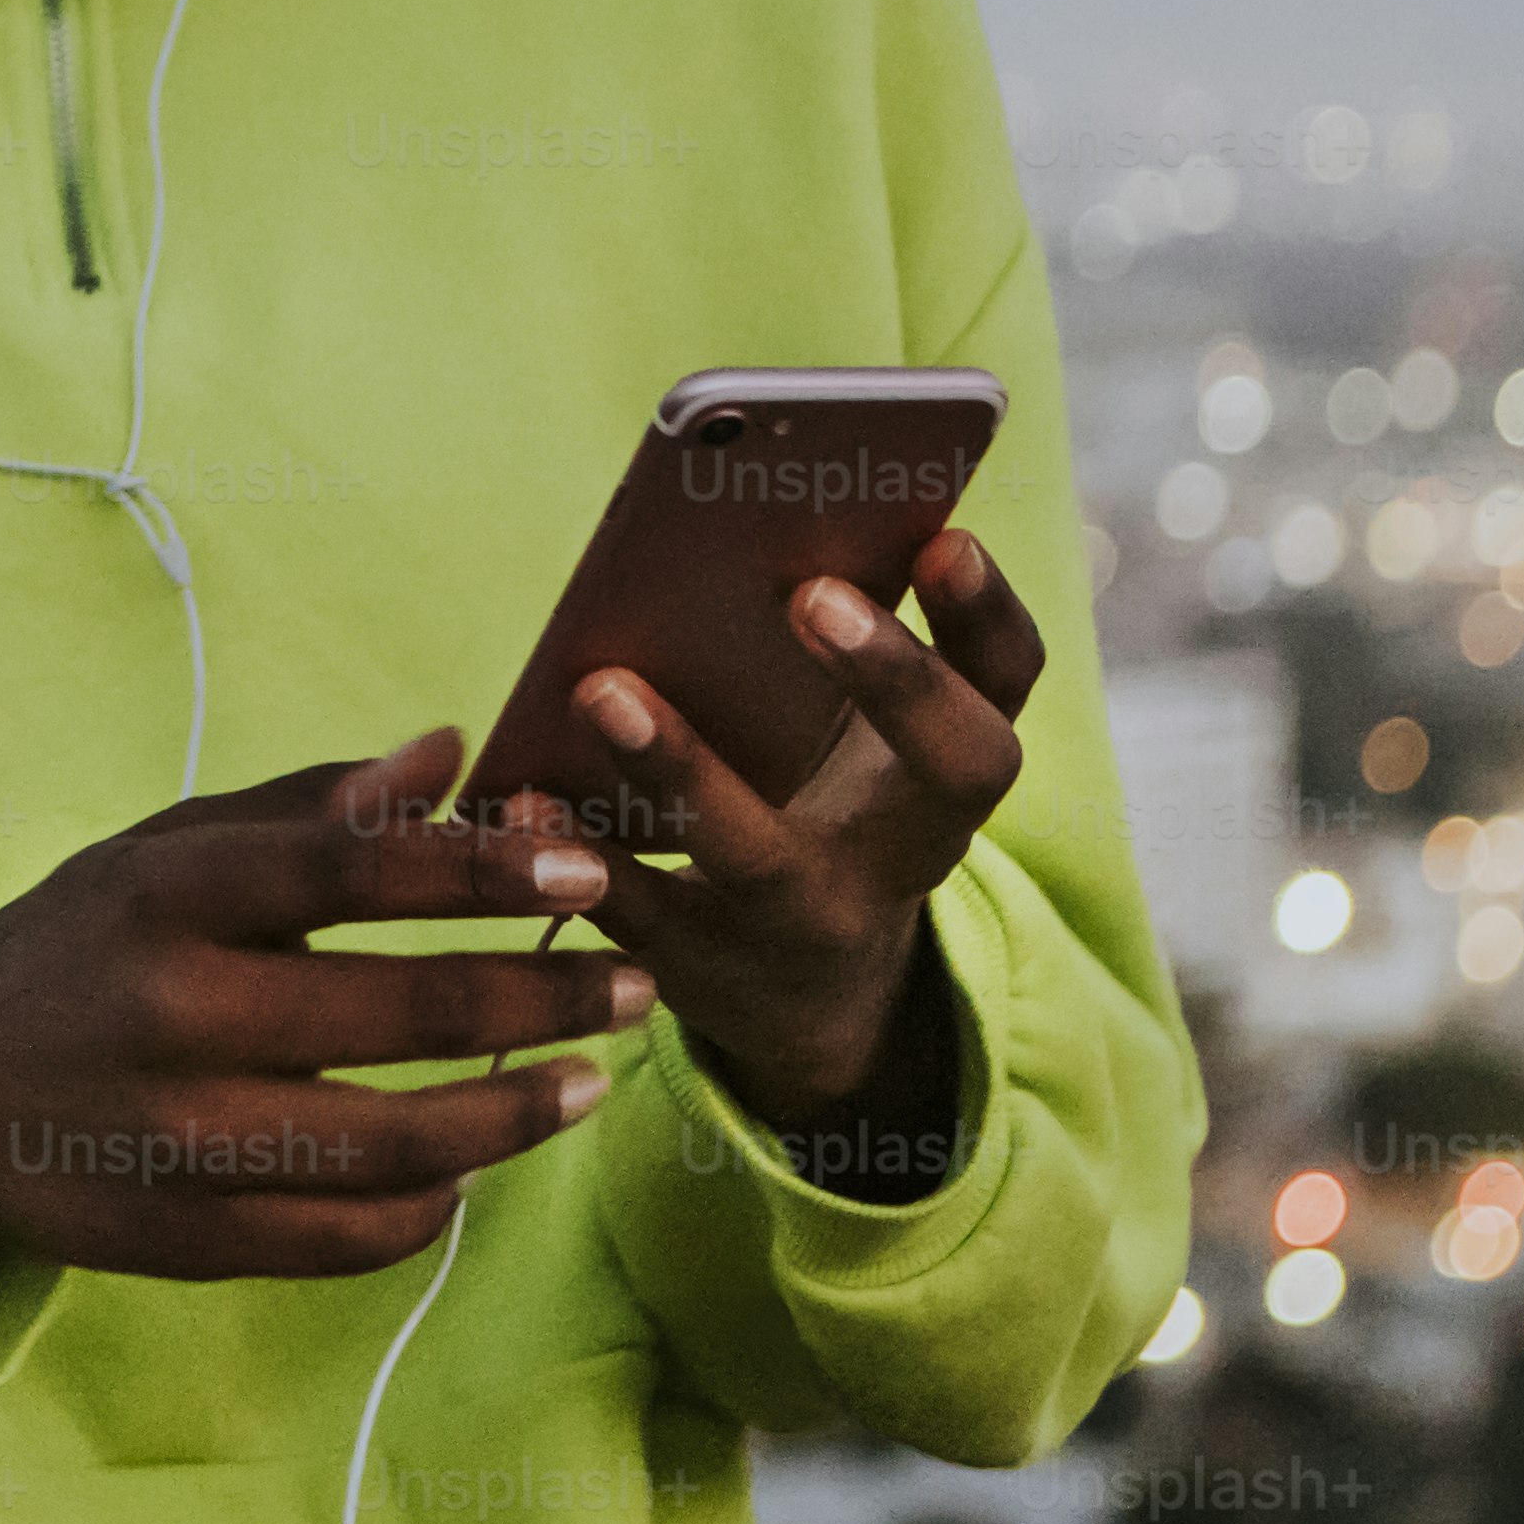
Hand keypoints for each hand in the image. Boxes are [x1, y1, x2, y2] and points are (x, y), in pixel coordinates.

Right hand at [0, 729, 651, 1289]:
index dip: (480, 872)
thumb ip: (307, 807)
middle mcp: (176, 1017)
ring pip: (400, 1147)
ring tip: (587, 1082)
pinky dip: (435, 1203)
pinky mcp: (192, 1240)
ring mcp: (184, 1142)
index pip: (350, 871)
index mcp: (168, 897)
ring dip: (518, 1115)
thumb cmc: (75, 947)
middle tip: (632, 982)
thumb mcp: (163, 850)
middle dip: (545, 998)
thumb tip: (449, 753)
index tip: (583, 873)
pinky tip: (477, 1166)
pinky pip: (353, 1235)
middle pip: (403, 1016)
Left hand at [549, 526, 1049, 1170]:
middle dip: (897, 681)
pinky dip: (575, 853)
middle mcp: (906, 850)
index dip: (986, 616)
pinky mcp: (703, 967)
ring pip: (762, 856)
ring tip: (602, 686)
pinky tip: (518, 798)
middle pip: (955, 772)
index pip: (1005, 686)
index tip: (945, 537)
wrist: (807, 1005)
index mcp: (944, 770)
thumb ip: (830, 655)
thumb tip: (759, 518)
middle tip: (809, 593)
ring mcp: (810, 920)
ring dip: (681, 769)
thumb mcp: (852, 747)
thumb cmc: (821, 813)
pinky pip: (637, 913)